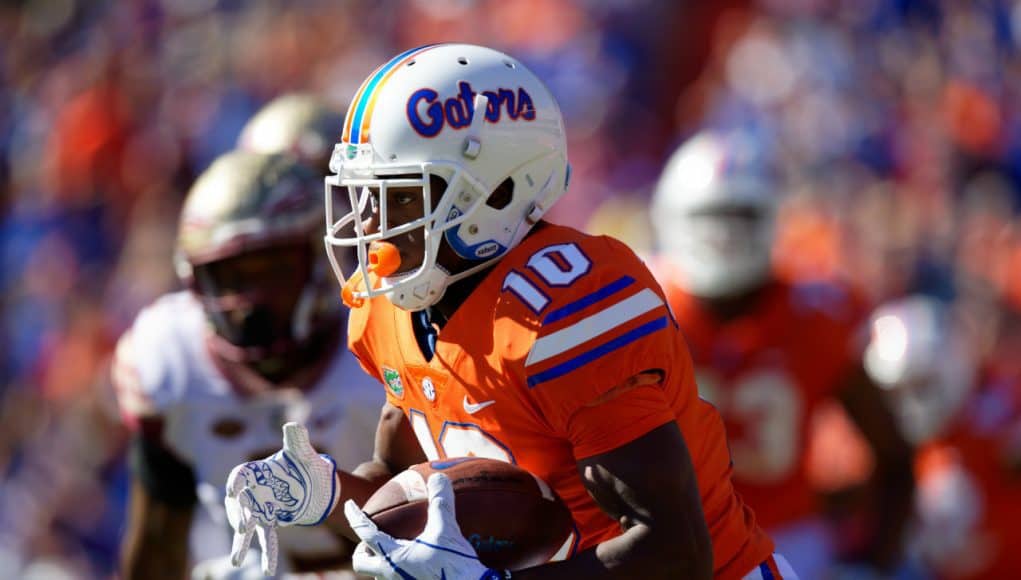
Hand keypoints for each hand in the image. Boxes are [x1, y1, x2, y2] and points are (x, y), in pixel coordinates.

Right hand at [224, 422, 339, 575]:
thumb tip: (293, 425)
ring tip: (237, 559)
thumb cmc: (302, 463)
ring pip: (247, 526)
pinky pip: (267, 538)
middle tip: (240, 527)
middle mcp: (252, 491)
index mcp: (255, 471)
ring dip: (242, 543)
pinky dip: (268, 553)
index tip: (233, 491)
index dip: (235, 483)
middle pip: (239, 505)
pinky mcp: (269, 521)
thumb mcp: (301, 451)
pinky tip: (269, 569)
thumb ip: (296, 439)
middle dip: (238, 516)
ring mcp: (259, 508)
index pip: (239, 476)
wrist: (312, 481)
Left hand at [344, 473, 504, 579]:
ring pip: (378, 574)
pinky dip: (398, 568)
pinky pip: (395, 579)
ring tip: (396, 548)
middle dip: (362, 548)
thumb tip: (438, 478)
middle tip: (373, 536)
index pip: (365, 533)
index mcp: (392, 557)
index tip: (349, 505)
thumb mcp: (448, 531)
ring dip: (381, 560)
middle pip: (360, 563)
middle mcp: (390, 575)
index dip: (355, 516)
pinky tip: (415, 563)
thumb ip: (441, 503)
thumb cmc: (455, 566)